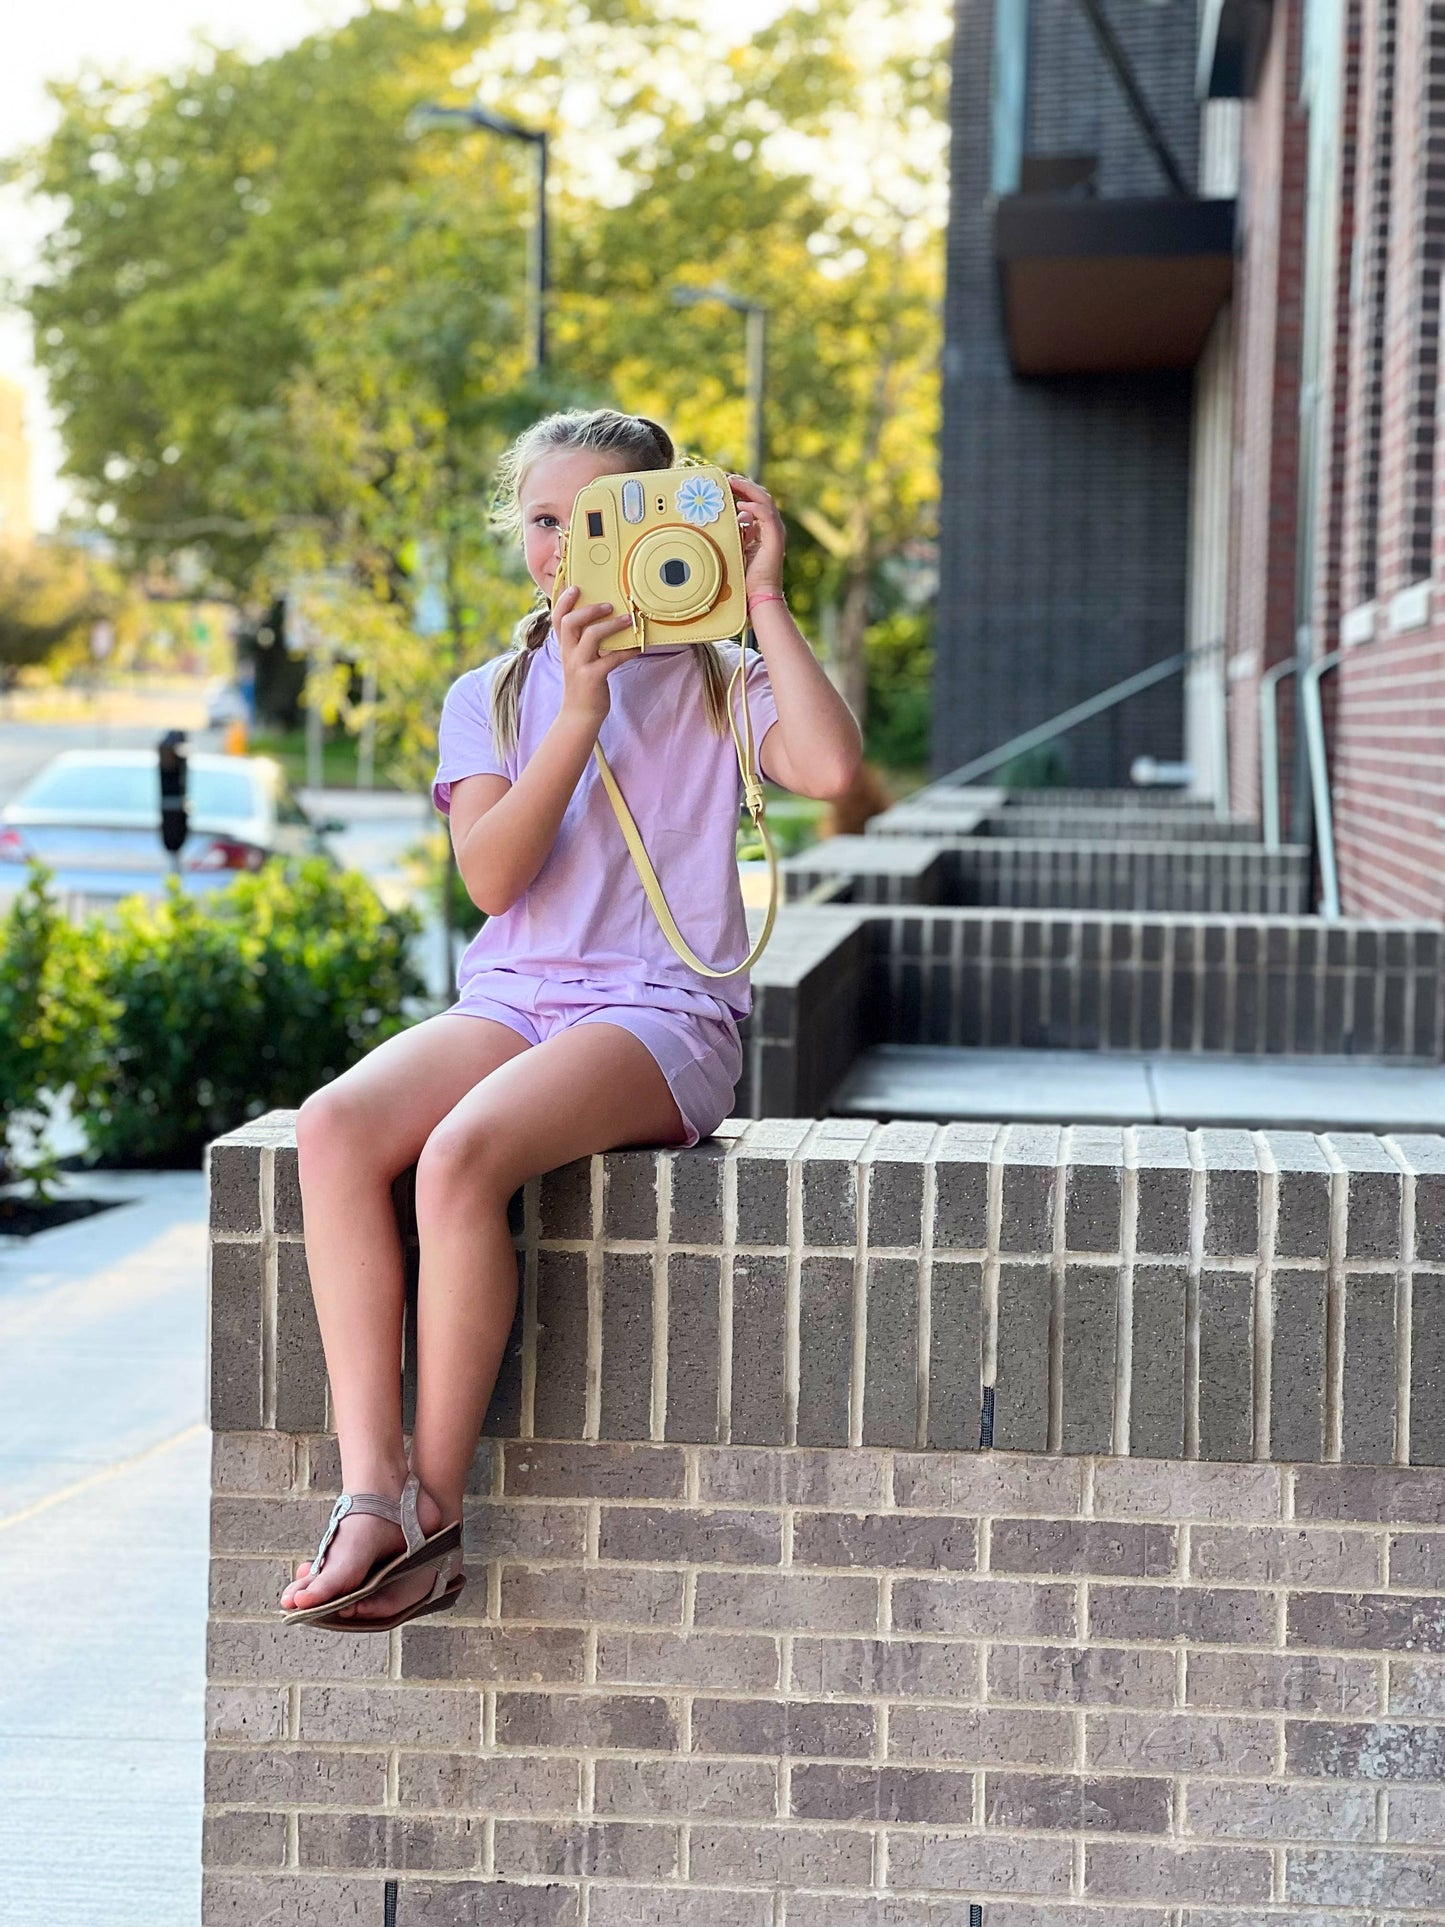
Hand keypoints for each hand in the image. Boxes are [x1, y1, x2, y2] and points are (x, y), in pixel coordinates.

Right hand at [552, 584, 639, 728]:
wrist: (579, 715)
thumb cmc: (584, 685)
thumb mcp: (579, 660)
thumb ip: (585, 643)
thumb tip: (606, 622)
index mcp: (565, 647)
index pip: (557, 618)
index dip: (564, 601)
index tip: (575, 587)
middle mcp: (569, 654)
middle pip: (570, 622)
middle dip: (589, 609)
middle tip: (608, 604)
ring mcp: (579, 665)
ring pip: (592, 636)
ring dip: (612, 625)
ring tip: (628, 619)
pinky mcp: (593, 677)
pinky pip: (612, 658)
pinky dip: (627, 650)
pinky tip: (638, 647)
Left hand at [728, 474, 784, 596]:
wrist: (758, 595)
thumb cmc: (745, 576)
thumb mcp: (735, 547)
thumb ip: (734, 532)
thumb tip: (727, 518)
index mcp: (762, 527)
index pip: (754, 499)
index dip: (740, 488)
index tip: (723, 481)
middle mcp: (770, 526)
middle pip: (760, 495)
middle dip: (743, 483)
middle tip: (725, 477)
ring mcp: (775, 531)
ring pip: (764, 500)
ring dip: (747, 488)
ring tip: (732, 482)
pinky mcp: (775, 538)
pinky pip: (767, 515)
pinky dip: (754, 508)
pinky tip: (741, 506)